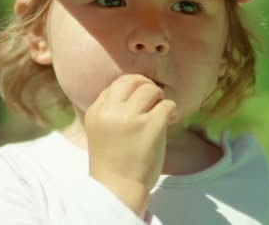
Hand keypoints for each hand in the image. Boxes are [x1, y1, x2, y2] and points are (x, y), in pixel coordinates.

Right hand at [85, 74, 176, 215]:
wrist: (118, 189)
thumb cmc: (112, 162)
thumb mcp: (100, 130)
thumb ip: (110, 110)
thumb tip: (133, 90)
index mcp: (96, 111)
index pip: (115, 85)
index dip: (130, 90)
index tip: (139, 103)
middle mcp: (110, 111)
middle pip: (131, 80)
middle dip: (145, 85)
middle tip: (154, 98)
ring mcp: (130, 118)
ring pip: (150, 89)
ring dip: (159, 97)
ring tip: (161, 111)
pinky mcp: (150, 126)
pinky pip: (167, 105)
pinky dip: (171, 109)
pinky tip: (170, 120)